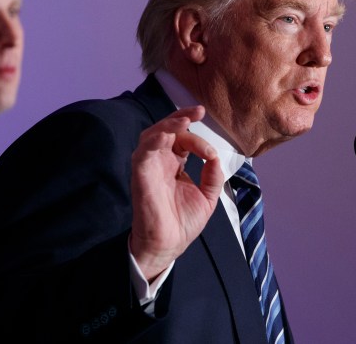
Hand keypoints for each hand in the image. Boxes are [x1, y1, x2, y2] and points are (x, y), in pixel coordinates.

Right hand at [129, 106, 222, 281]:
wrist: (169, 246)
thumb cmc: (183, 223)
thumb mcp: (207, 197)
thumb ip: (213, 175)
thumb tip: (215, 156)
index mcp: (174, 164)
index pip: (182, 138)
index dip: (196, 134)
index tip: (210, 147)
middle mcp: (160, 162)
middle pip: (166, 130)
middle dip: (180, 117)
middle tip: (197, 110)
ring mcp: (149, 168)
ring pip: (151, 136)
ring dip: (167, 125)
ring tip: (184, 120)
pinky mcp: (140, 177)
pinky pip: (142, 153)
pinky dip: (153, 142)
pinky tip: (166, 136)